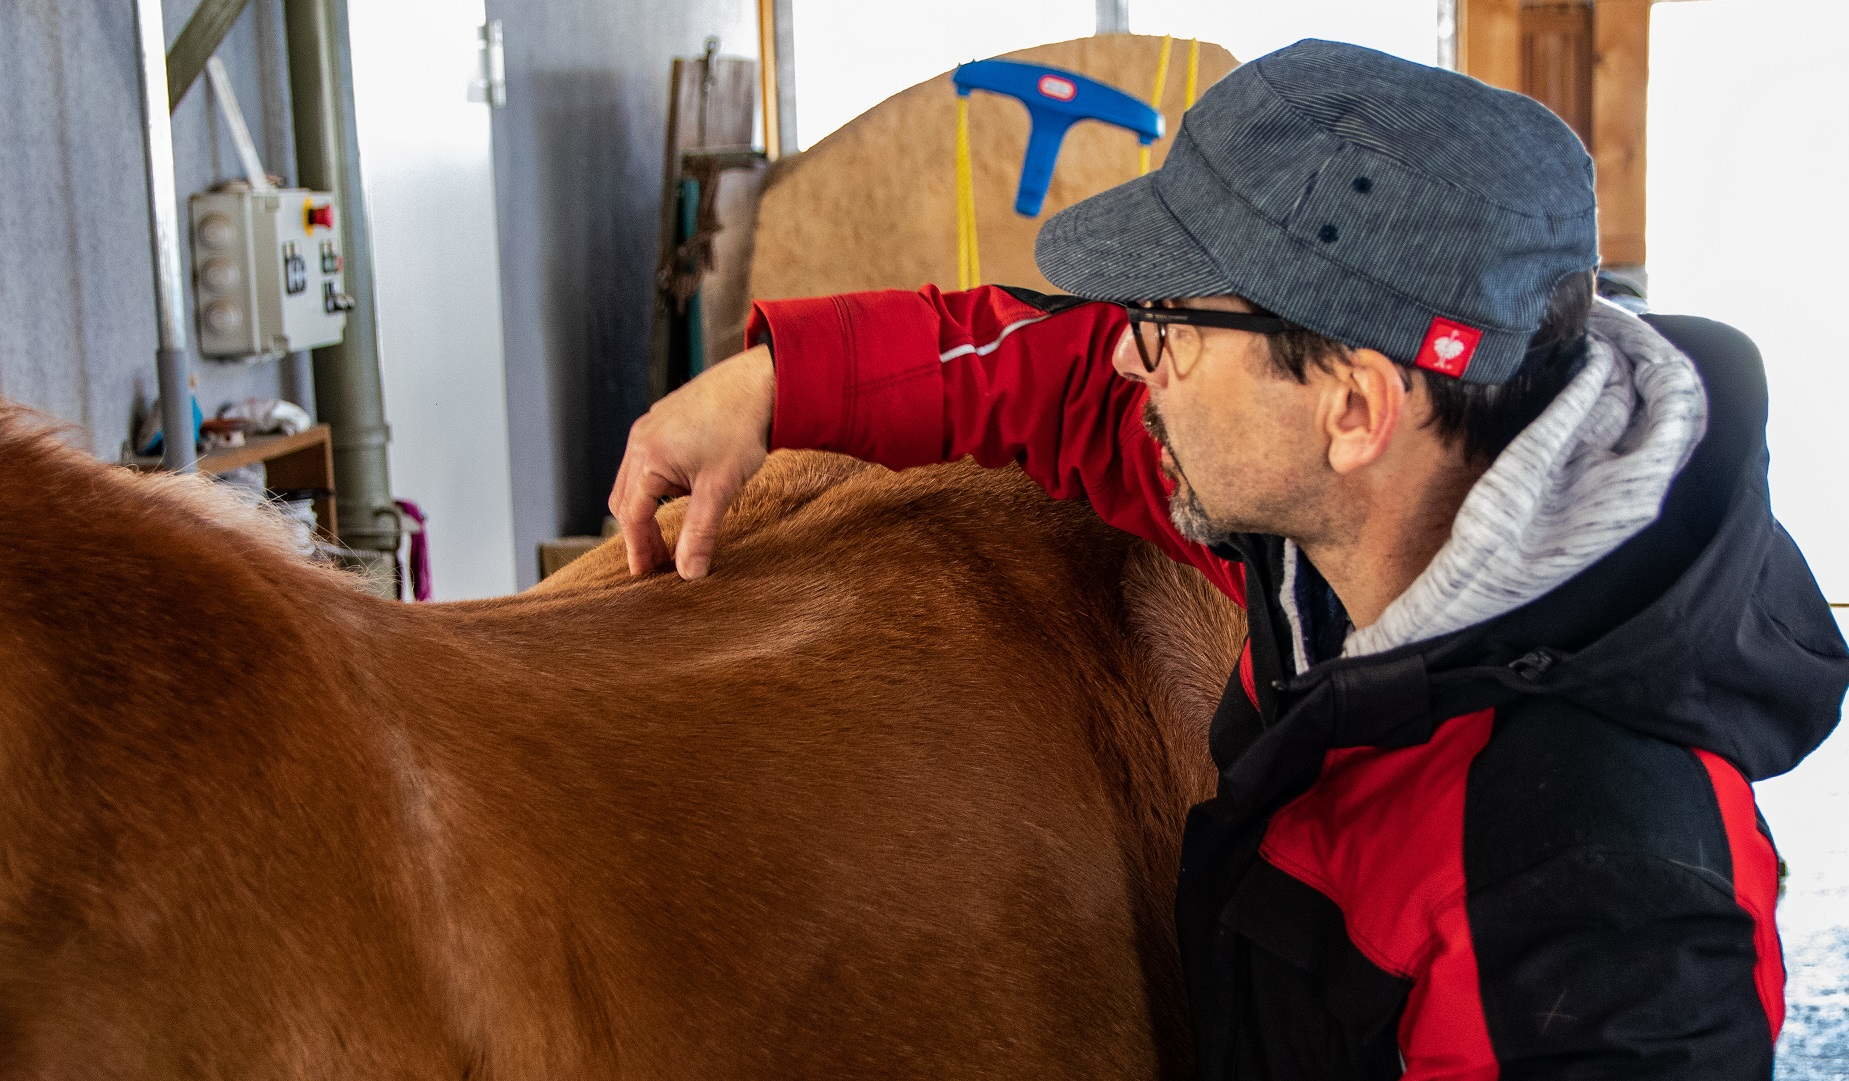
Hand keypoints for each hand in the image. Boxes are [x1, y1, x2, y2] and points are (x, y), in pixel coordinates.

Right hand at [609, 345, 773, 578]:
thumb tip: (689, 573)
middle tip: (659, 561)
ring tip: (669, 534)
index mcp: (647, 458)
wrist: (757, 383)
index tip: (646, 574)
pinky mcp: (663, 420)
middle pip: (626, 499)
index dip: (639, 549)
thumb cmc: (739, 430)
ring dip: (646, 510)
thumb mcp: (720, 488)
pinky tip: (681, 496)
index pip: (633, 516)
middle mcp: (639, 441)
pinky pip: (646, 462)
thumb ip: (700, 533)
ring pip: (635, 480)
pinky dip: (655, 487)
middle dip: (639, 533)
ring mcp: (649, 427)